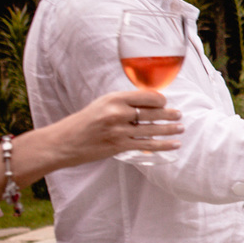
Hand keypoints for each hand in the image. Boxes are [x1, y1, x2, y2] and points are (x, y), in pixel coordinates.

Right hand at [55, 89, 181, 164]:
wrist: (63, 142)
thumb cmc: (83, 123)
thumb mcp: (102, 104)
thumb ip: (123, 103)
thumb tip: (148, 103)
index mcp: (114, 98)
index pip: (146, 96)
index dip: (160, 100)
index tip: (165, 103)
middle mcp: (117, 113)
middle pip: (152, 113)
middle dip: (169, 114)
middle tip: (179, 115)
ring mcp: (119, 130)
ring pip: (153, 129)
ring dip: (170, 129)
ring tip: (181, 128)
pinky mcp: (119, 146)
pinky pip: (147, 145)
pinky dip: (164, 145)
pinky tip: (175, 144)